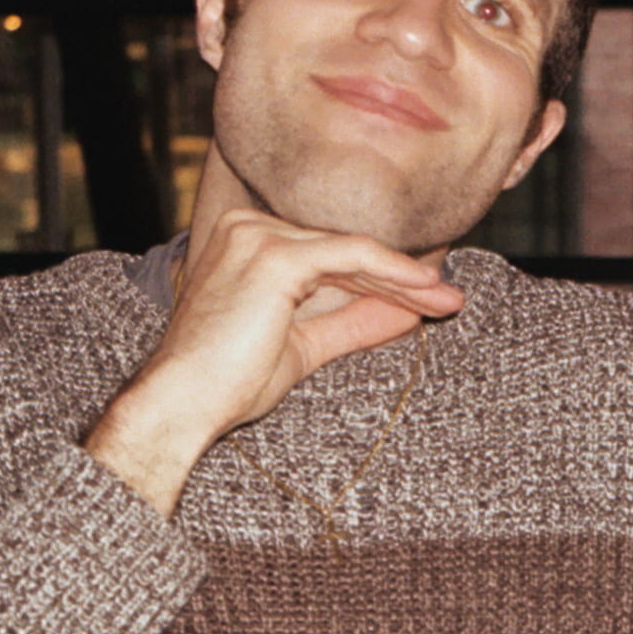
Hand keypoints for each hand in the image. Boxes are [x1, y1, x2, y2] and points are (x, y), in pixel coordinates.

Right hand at [84, 209, 462, 516]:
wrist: (182, 405)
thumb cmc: (226, 384)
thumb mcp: (302, 347)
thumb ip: (348, 323)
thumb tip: (402, 313)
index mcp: (246, 241)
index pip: (328, 257)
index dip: (380, 278)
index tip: (429, 298)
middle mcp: (248, 228)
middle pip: (342, 252)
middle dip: (400, 280)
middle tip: (450, 298)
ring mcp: (258, 237)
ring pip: (350, 254)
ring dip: (404, 279)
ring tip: (448, 300)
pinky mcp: (273, 255)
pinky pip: (349, 256)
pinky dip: (391, 272)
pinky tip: (426, 288)